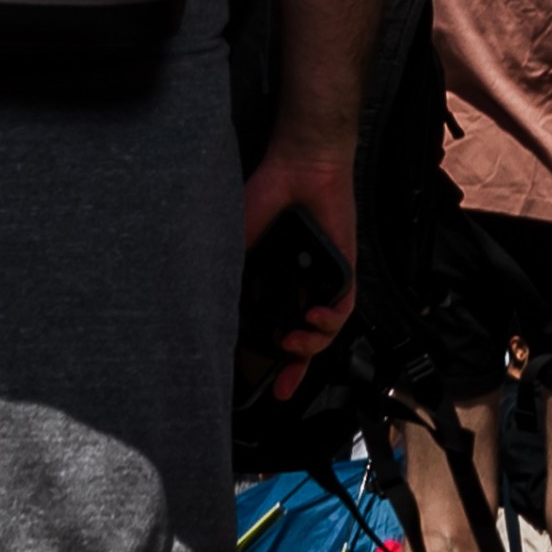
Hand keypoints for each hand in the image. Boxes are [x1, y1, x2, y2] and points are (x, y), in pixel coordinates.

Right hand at [240, 142, 361, 399]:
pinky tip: (313, 317)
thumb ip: (228, 279)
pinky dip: (330, 318)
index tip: (260, 384)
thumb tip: (205, 316)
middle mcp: (302, 284)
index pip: (274, 329)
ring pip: (327, 328)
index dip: (270, 359)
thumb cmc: (265, 196)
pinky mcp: (346, 267)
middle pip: (306, 337)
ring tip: (292, 344)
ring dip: (312, 345)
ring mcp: (325, 278)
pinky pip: (345, 303)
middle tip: (282, 386)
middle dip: (296, 368)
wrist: (298, 165)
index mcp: (275, 282)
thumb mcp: (236, 245)